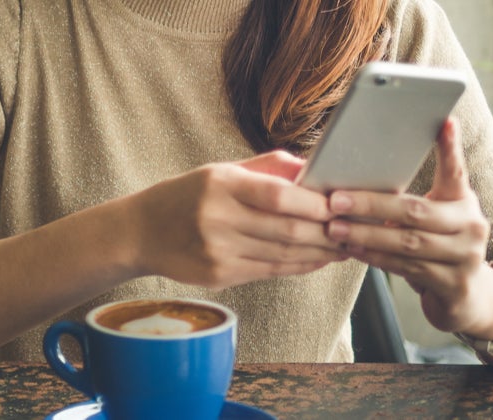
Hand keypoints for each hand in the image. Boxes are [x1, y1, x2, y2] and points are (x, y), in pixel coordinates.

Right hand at [131, 151, 344, 289]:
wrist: (140, 232)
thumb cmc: (186, 196)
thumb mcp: (219, 171)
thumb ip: (265, 168)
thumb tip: (311, 168)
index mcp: (220, 184)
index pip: (278, 195)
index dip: (314, 204)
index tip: (340, 204)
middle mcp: (218, 218)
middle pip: (286, 229)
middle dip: (326, 232)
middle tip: (351, 229)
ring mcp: (217, 250)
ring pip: (283, 254)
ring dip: (319, 252)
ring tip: (343, 246)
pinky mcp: (218, 275)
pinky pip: (270, 271)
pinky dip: (298, 266)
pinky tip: (316, 260)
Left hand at [325, 119, 492, 334]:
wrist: (465, 296)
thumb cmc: (437, 246)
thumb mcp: (432, 218)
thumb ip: (409, 201)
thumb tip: (357, 179)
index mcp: (463, 201)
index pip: (456, 171)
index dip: (450, 147)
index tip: (443, 121)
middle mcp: (471, 224)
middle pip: (416, 211)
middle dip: (371, 205)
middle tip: (335, 200)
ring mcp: (466, 255)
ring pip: (407, 242)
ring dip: (366, 234)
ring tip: (334, 228)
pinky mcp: (454, 283)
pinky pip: (406, 268)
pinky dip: (375, 257)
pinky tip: (352, 250)